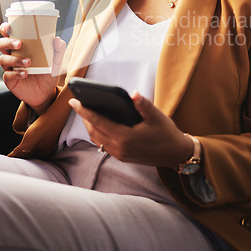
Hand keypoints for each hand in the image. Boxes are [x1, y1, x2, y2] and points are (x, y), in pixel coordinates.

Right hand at [0, 22, 65, 113]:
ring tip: (28, 62)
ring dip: (15, 59)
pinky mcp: (10, 79)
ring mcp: (10, 67)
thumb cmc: (48, 73)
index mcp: (22, 47)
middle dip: (8, 42)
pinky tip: (25, 74)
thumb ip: (58, 50)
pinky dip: (16, 73)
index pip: (9, 34)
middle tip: (20, 44)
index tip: (9, 26)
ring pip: (3, 59)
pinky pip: (8, 74)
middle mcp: (13, 55)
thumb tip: (58, 40)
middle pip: (1, 44)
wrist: (46, 93)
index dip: (5, 29)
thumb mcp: (56, 62)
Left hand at [69, 91, 192, 168]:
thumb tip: (133, 93)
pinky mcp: (122, 157)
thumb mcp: (157, 116)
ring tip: (85, 111)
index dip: (84, 111)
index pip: (98, 122)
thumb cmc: (167, 133)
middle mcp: (120, 148)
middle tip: (77, 102)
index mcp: (126, 137)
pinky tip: (98, 123)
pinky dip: (97, 133)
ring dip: (89, 126)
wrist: (176, 154)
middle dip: (83, 117)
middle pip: (93, 131)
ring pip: (96, 139)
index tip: (74, 101)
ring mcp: (120, 154)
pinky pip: (103, 144)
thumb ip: (143, 105)